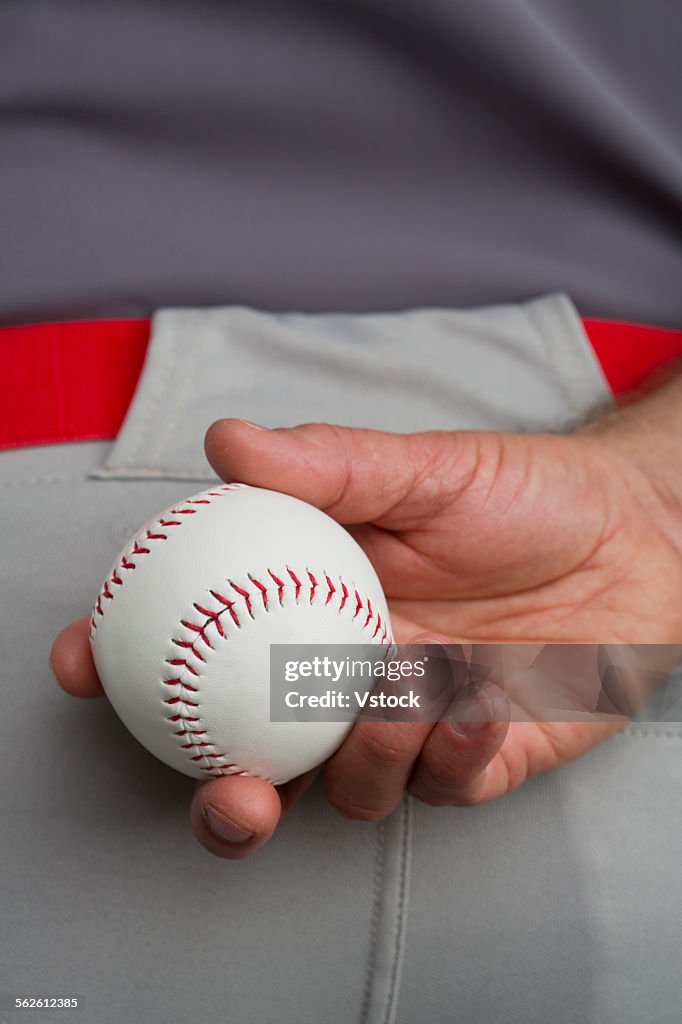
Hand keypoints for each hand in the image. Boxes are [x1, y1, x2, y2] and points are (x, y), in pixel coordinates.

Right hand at [51, 374, 681, 857]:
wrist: (636, 535)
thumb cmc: (523, 496)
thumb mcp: (425, 468)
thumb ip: (329, 466)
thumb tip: (227, 441)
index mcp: (313, 610)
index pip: (203, 648)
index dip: (131, 663)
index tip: (83, 657)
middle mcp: (350, 677)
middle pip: (259, 761)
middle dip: (227, 799)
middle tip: (233, 794)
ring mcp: (414, 727)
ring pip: (351, 786)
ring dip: (364, 755)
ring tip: (407, 684)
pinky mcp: (482, 760)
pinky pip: (446, 787)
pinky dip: (453, 754)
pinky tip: (479, 703)